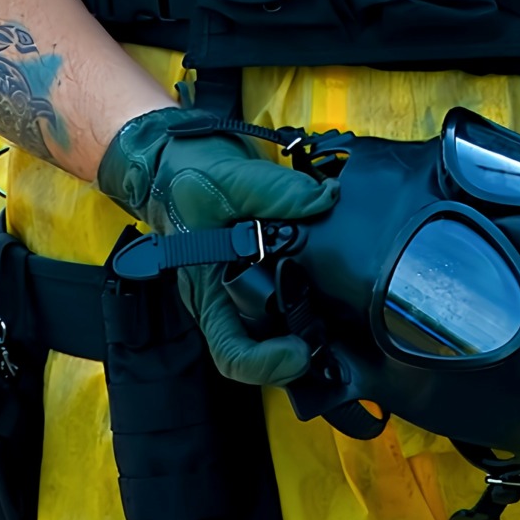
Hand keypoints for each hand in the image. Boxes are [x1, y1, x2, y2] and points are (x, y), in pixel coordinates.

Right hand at [96, 106, 337, 385]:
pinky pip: (288, 292)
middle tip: (334, 336)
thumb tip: (326, 199)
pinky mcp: (260, 265)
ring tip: (343, 314)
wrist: (177, 155)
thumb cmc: (186, 174)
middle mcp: (225, 295)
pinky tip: (337, 278)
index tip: (300, 351)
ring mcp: (243, 283)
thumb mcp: (228, 178)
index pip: (232, 352)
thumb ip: (278, 191)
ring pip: (278, 323)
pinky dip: (313, 292)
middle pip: (263, 346)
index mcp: (208, 289)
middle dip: (299, 349)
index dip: (266, 364)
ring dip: (310, 323)